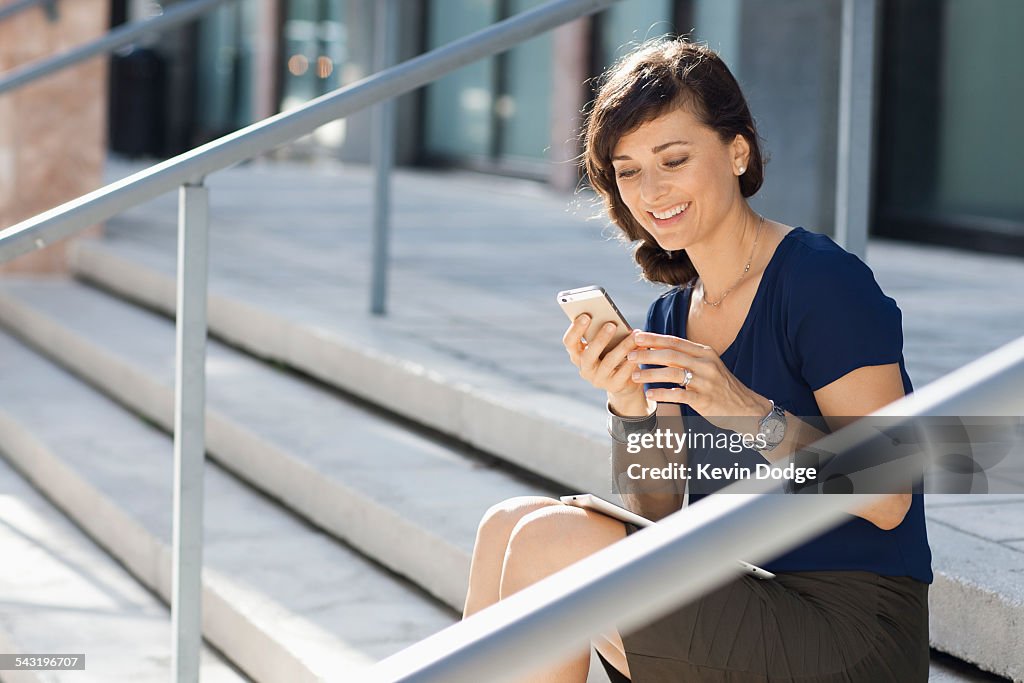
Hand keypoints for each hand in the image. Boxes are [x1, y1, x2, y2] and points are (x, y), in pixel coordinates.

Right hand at [562, 316, 650, 415]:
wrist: (624, 382)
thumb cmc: (612, 354)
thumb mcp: (605, 344)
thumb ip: (603, 333)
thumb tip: (613, 319)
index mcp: (578, 354)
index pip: (569, 342)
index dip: (575, 329)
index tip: (586, 315)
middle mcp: (585, 368)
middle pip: (588, 354)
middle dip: (600, 338)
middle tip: (611, 324)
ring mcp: (598, 379)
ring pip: (609, 361)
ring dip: (623, 346)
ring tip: (635, 334)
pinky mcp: (614, 386)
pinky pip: (624, 372)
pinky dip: (633, 359)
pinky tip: (642, 348)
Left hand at [627, 332, 770, 432]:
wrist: (745, 407)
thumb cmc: (719, 386)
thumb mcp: (707, 365)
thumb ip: (686, 357)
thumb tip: (658, 347)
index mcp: (704, 352)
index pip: (675, 341)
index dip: (654, 338)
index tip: (636, 337)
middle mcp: (705, 364)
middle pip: (671, 355)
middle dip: (648, 354)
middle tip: (630, 355)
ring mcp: (706, 382)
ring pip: (673, 373)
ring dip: (651, 373)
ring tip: (635, 375)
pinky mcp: (705, 400)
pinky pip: (679, 395)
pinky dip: (663, 394)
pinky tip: (650, 394)